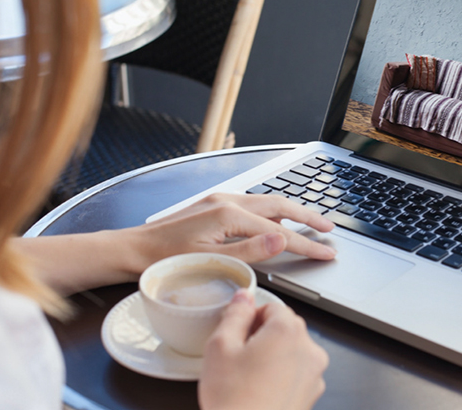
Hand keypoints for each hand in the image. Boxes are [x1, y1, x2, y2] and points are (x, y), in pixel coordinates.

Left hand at [129, 193, 335, 271]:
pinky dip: (271, 212)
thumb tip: (283, 238)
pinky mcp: (214, 205)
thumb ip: (251, 251)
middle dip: (307, 216)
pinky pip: (252, 205)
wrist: (132, 250)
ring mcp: (220, 200)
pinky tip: (275, 221)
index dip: (306, 243)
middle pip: (279, 205)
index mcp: (229, 214)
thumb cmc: (165, 260)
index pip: (280, 231)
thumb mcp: (211, 261)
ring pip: (267, 202)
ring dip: (291, 212)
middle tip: (329, 229)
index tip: (327, 252)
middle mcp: (227, 201)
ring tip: (310, 223)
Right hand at [199, 290, 328, 409]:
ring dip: (272, 357)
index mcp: (289, 330)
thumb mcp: (220, 346)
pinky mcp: (311, 395)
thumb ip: (234, 314)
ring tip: (246, 378)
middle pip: (284, 328)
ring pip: (290, 351)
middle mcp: (309, 349)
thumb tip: (243, 297)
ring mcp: (314, 374)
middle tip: (237, 358)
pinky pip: (295, 374)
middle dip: (261, 337)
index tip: (236, 335)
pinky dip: (280, 377)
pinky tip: (258, 391)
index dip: (250, 318)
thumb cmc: (234, 400)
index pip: (272, 306)